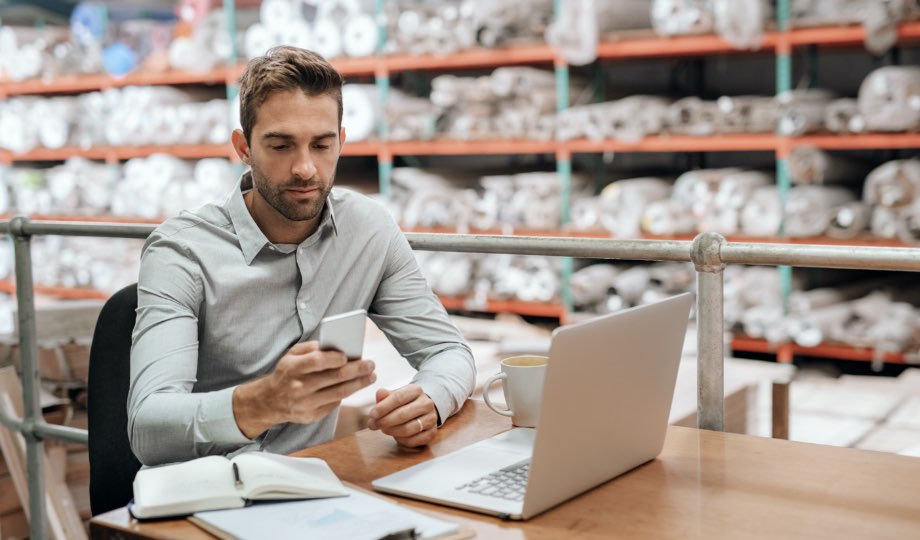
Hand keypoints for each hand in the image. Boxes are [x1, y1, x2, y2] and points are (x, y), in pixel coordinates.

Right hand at [233, 341, 375, 437]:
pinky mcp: (311, 416)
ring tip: (371, 376)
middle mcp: (298, 387)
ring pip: (339, 393)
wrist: (269, 401)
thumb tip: (336, 346)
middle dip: (357, 370)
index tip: (349, 355)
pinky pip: (334, 404)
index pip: (317, 362)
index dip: (335, 358)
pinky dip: (346, 394)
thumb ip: (311, 348)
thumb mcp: (291, 355)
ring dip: (359, 384)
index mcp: (292, 368)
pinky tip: (355, 386)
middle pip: (334, 378)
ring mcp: (305, 404)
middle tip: (371, 364)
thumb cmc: (286, 373)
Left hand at [367, 384, 437, 446]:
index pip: (398, 398)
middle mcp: (427, 404)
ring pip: (408, 429)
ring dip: (391, 431)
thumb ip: (385, 395)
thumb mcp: (395, 395)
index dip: (383, 407)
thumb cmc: (404, 402)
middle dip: (384, 421)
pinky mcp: (432, 433)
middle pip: (402, 415)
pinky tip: (395, 435)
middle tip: (373, 425)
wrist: (422, 408)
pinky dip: (400, 440)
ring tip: (383, 429)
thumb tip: (379, 393)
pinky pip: (413, 440)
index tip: (372, 414)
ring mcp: (431, 419)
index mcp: (416, 390)